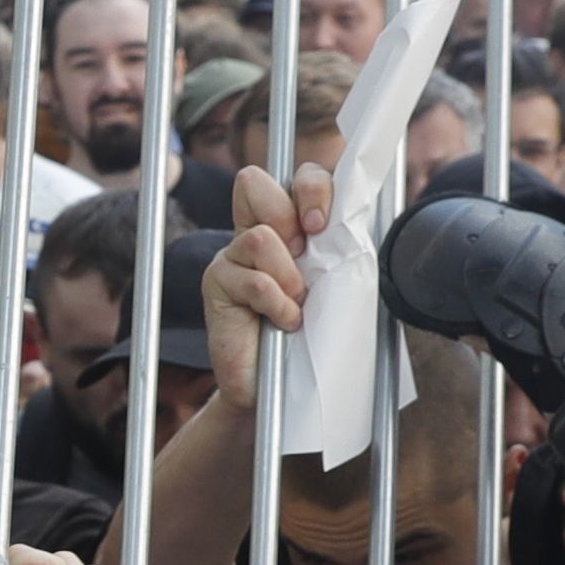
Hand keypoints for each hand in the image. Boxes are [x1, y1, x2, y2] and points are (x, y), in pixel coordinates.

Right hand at [200, 161, 330, 412]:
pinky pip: (254, 281)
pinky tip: (283, 323)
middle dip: (286, 213)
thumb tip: (349, 220)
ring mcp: (230, 257)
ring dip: (287, 276)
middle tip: (302, 253)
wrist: (278, 388)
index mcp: (289, 225)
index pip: (297, 177)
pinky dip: (278, 305)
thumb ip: (335, 248)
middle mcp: (254, 233)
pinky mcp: (215, 283)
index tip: (322, 227)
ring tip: (294, 304)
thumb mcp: (333, 284)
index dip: (312, 189)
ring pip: (260, 237)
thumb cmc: (311, 335)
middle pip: (254, 181)